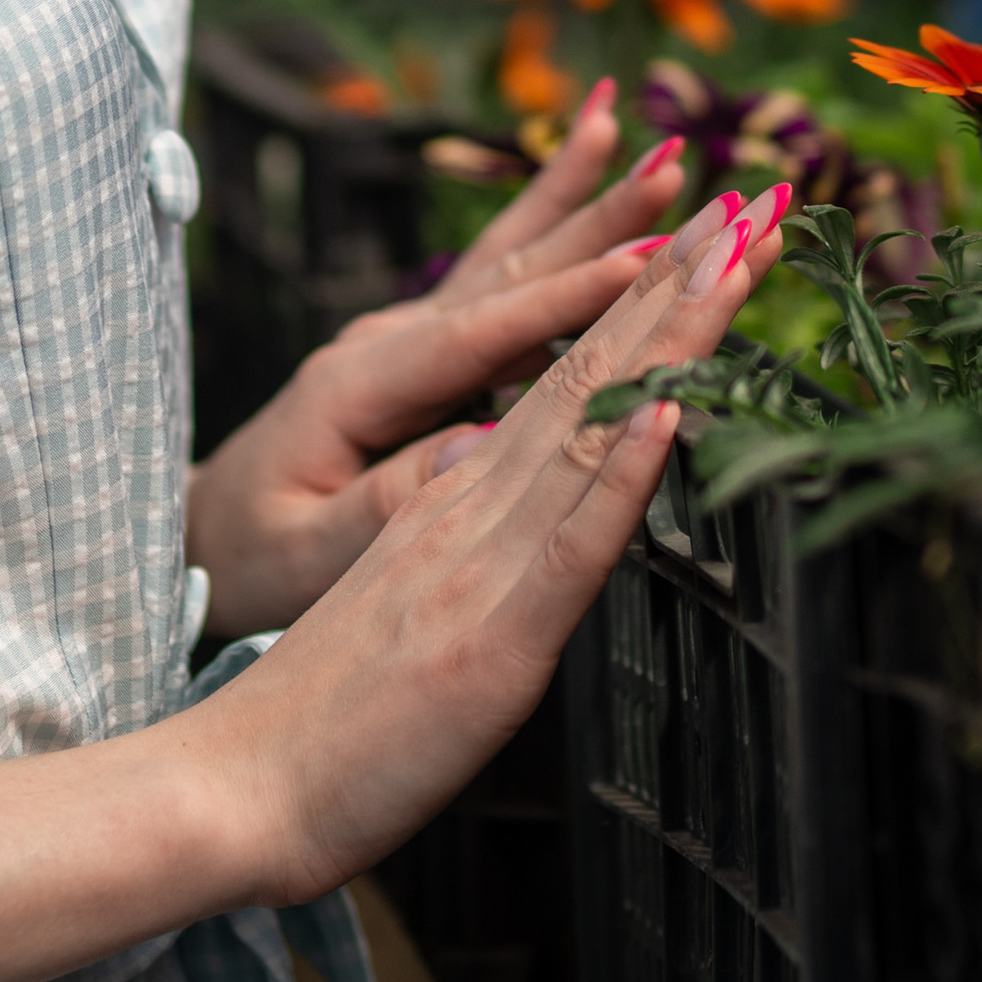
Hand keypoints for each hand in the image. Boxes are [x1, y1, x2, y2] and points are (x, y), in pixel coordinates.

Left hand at [185, 86, 699, 638]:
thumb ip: (378, 503)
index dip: (567, 296)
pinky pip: (505, 276)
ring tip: (655, 144)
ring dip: (587, 200)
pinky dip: (556, 215)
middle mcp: (390, 341)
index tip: (646, 262)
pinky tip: (596, 156)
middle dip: (601, 223)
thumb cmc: (256, 553)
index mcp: (361, 383)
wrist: (211, 533)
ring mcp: (410, 335)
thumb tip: (470, 452)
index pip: (480, 332)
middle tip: (682, 173)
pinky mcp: (429, 346)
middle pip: (510, 273)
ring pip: (513, 259)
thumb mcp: (303, 551)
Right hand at [196, 197, 781, 904]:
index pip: (560, 378)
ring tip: (731, 254)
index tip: (703, 236)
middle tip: (747, 195)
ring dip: (668, 336)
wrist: (233, 785)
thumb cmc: (321, 721)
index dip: (636, 304)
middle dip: (671, 281)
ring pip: (587, 424)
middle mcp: (469, 504)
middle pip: (585, 370)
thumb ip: (451, 542)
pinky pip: (571, 543)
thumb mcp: (404, 608)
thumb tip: (485, 476)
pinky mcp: (494, 639)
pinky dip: (624, 471)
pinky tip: (672, 410)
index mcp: (451, 498)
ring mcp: (480, 563)